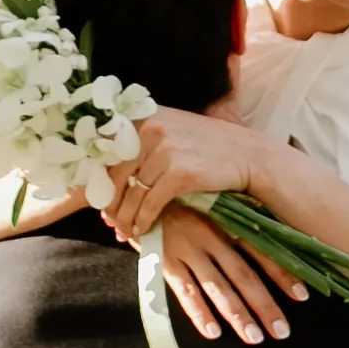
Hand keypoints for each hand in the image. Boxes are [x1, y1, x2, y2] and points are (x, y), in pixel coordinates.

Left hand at [103, 104, 255, 246]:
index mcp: (144, 116)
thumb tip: (106, 175)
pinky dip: (144, 220)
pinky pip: (151, 203)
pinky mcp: (179, 173)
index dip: (100, 181)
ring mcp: (165, 150)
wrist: (247, 155)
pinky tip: (143, 229)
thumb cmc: (207, 147)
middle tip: (111, 223)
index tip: (100, 201)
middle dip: (111, 204)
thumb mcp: (170, 131)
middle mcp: (151, 129)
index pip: (108, 153)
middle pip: (115, 175)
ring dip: (126, 217)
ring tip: (124, 231)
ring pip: (132, 192)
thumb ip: (141, 143)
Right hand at [151, 209, 306, 346]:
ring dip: (237, 314)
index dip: (282, 274)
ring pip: (217, 287)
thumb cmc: (184, 201)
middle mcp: (211, 237)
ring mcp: (188, 250)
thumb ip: (237, 222)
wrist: (142, 192)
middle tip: (281, 332)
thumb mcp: (214, 205)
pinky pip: (184, 292)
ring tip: (254, 338)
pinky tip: (213, 332)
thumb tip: (278, 242)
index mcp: (227, 223)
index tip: (302, 296)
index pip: (261, 251)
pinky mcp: (165, 262)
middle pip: (244, 276)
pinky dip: (199, 313)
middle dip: (264, 305)